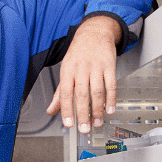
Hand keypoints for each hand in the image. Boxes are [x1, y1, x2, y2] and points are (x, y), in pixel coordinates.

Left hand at [46, 15, 122, 133]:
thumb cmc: (78, 54)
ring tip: (96, 122)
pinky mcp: (109, 65)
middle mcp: (81, 69)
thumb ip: (59, 93)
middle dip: (83, 114)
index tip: (68, 124)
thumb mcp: (66, 70)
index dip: (67, 110)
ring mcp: (96, 67)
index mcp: (68, 71)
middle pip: (82, 94)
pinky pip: (111, 84)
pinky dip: (111, 99)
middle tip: (84, 128)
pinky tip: (109, 109)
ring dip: (97, 110)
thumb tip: (51, 111)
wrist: (94, 33)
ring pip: (97, 91)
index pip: (66, 93)